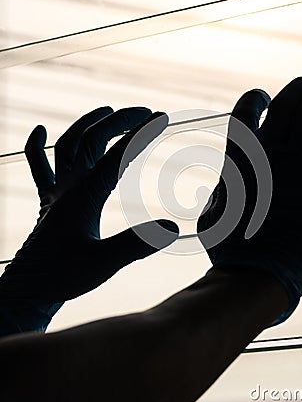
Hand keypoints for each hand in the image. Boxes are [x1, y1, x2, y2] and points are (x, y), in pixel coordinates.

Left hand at [0, 107, 178, 304]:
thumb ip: (137, 244)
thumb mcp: (104, 263)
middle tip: (145, 112)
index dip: (141, 134)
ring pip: (68, 144)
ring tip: (106, 110)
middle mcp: (68, 186)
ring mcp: (56, 191)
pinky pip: (39, 166)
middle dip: (120, 121)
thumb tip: (172, 229)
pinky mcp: (48, 201)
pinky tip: (39, 131)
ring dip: (88, 123)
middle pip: (93, 139)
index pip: (117, 154)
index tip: (162, 118)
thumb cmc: (63, 277)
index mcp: (85, 195)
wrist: (28, 290)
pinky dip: (38, 146)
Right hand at [198, 69, 301, 322]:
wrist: (258, 273)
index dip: (256, 98)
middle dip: (296, 87)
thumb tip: (225, 182)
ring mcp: (299, 162)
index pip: (247, 110)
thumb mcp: (214, 211)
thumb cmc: (231, 248)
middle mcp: (268, 152)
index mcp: (240, 156)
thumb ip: (224, 188)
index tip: (264, 96)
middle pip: (285, 103)